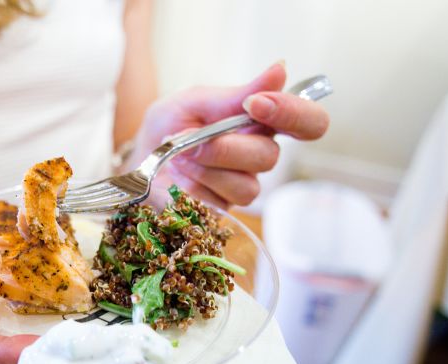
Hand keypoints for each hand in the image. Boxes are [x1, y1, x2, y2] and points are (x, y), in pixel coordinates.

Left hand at [130, 62, 329, 208]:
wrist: (139, 162)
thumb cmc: (168, 126)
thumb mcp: (194, 101)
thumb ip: (236, 94)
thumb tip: (280, 69)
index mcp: (261, 122)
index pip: (309, 122)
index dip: (294, 114)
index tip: (257, 105)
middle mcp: (259, 154)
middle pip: (269, 156)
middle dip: (227, 147)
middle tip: (193, 140)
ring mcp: (244, 185)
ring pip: (247, 185)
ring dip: (207, 169)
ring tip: (181, 158)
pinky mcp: (224, 210)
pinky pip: (222, 204)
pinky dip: (196, 188)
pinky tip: (182, 179)